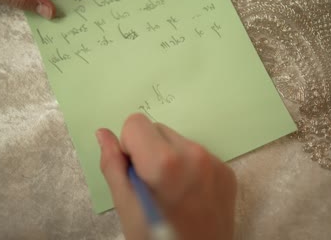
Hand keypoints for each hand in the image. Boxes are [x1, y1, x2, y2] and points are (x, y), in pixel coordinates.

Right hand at [96, 114, 236, 239]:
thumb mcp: (125, 207)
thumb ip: (113, 165)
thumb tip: (103, 133)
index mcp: (164, 162)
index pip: (135, 122)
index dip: (128, 147)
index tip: (135, 173)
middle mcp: (195, 154)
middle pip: (158, 129)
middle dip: (149, 150)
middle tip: (152, 185)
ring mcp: (215, 163)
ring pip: (179, 140)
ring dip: (170, 157)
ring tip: (171, 191)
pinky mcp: (228, 172)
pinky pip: (199, 154)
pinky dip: (189, 167)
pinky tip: (189, 194)